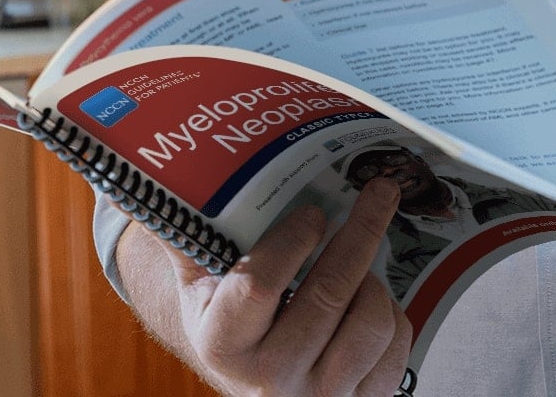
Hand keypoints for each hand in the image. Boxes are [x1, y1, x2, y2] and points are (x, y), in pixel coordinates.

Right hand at [161, 178, 410, 395]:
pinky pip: (395, 346)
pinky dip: (391, 314)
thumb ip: (185, 236)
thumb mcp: (196, 288)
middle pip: (328, 294)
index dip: (292, 241)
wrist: (251, 382)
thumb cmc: (225, 323)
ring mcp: (320, 395)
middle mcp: (271, 377)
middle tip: (377, 194)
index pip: (259, 285)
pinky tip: (369, 301)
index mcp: (223, 345)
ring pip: (370, 320)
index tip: (313, 212)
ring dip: (373, 279)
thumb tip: (160, 180)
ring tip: (359, 265)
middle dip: (359, 233)